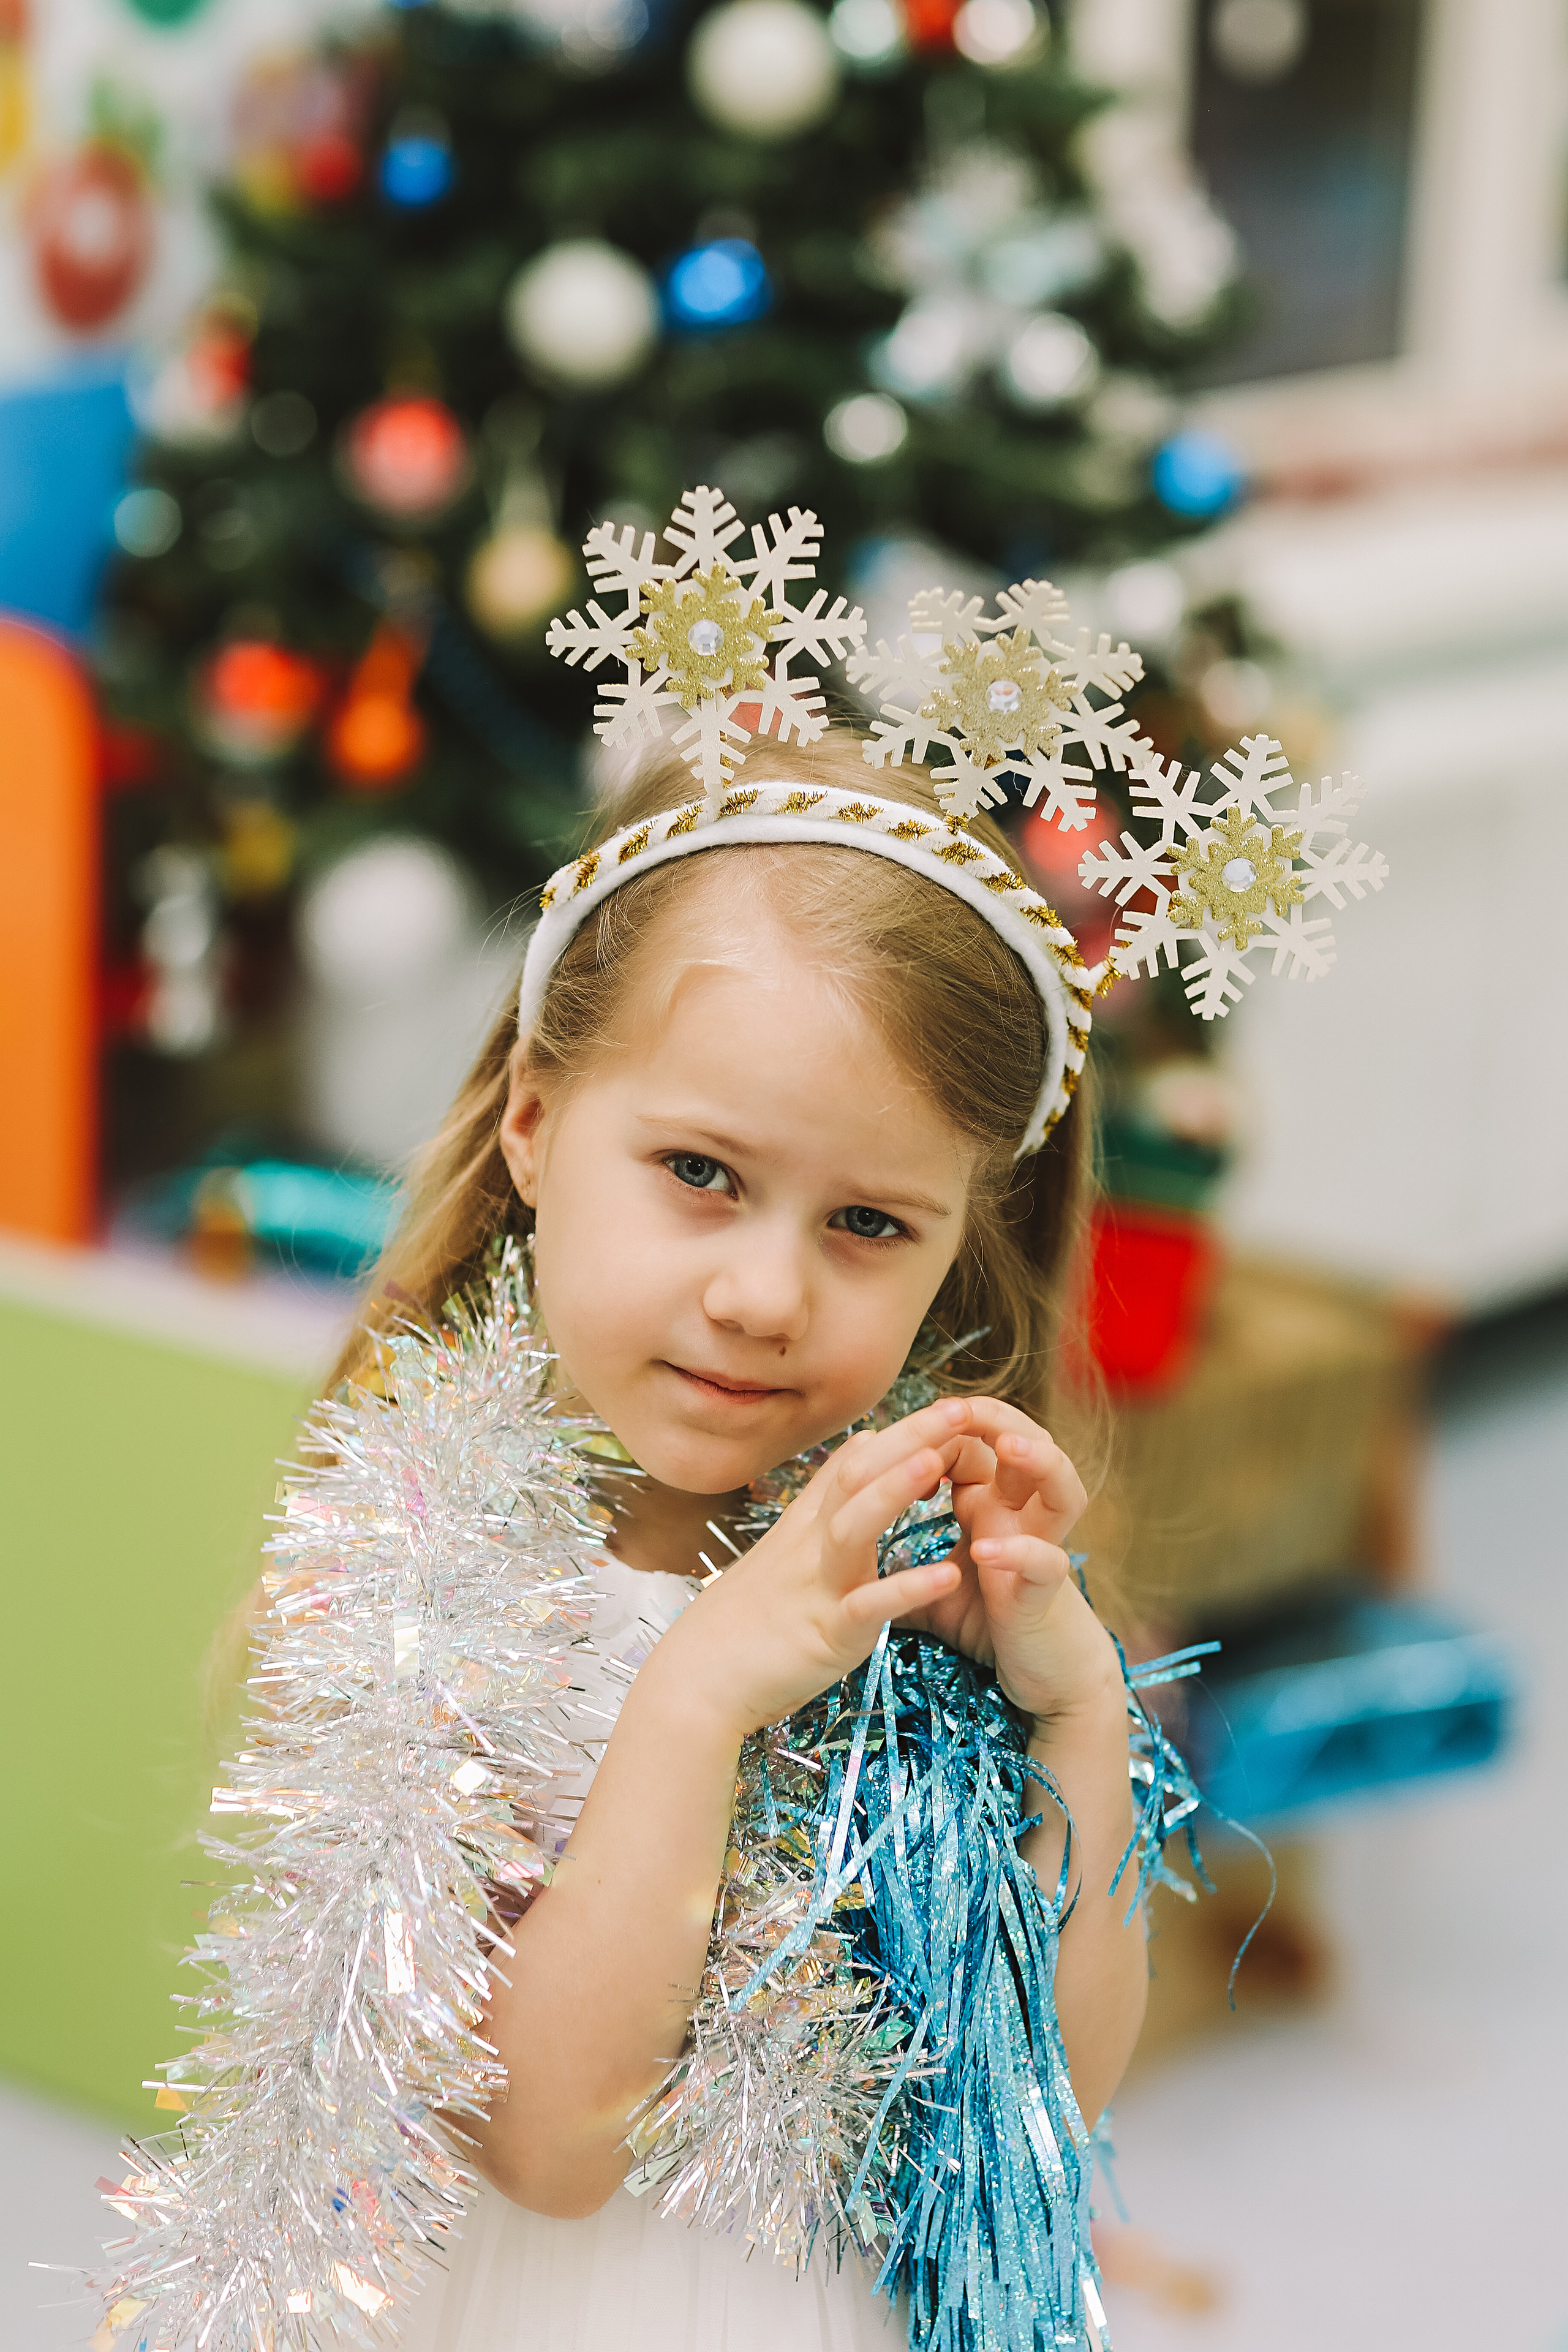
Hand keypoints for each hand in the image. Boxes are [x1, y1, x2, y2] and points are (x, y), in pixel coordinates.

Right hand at [645, 1399, 973, 1738]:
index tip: (949, 1407)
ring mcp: (817, 1588)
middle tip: (959, 1410)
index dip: (901, 1432)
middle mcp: (811, 1547)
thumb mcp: (787, 1548)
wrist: (699, 1679)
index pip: (853, 1463)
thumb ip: (827, 1497)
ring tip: (937, 1462)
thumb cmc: (747, 1619)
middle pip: (855, 1478)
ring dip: (892, 1492)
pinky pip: (866, 1608)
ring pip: (852, 1528)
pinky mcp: (825, 1635)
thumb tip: (865, 1441)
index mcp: (807, 1526)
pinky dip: (905, 1590)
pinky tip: (948, 1576)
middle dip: (907, 1441)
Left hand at [896, 1399, 1115, 1723]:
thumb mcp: (932, 1583)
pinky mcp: (1048, 1592)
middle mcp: (1022, 1517)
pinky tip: (988, 1549)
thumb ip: (899, 1560)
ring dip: (1039, 1463)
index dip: (944, 1428)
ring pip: (1063, 1489)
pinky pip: (1047, 1562)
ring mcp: (1043, 1548)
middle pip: (1030, 1444)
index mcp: (991, 1505)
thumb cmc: (984, 1618)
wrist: (1038, 1670)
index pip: (976, 1445)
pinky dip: (1021, 1551)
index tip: (903, 1425)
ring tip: (1007, 1448)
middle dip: (998, 1419)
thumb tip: (839, 1554)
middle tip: (959, 1406)